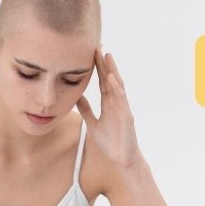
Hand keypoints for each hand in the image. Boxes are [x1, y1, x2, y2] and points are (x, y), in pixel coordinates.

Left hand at [76, 49, 142, 169]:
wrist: (122, 159)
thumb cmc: (111, 143)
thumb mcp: (93, 124)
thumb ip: (86, 110)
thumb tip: (77, 97)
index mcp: (109, 104)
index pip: (102, 82)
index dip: (97, 68)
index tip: (91, 53)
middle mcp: (117, 103)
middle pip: (109, 79)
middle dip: (104, 63)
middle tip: (98, 46)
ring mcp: (123, 108)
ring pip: (117, 86)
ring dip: (112, 70)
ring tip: (107, 56)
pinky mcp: (127, 117)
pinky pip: (121, 100)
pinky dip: (117, 88)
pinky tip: (111, 78)